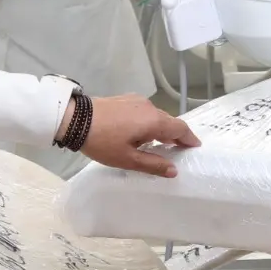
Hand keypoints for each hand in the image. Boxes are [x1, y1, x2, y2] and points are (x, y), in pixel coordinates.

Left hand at [77, 94, 198, 176]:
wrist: (75, 119)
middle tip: (178, 150)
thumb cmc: (102, 142)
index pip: (180, 129)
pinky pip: (145, 112)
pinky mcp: (126, 99)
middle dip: (176, 135)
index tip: (195, 147)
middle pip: (169, 121)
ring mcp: (137, 101)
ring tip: (159, 144)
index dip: (189, 139)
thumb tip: (173, 170)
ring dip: (161, 129)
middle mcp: (149, 107)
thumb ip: (153, 164)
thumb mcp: (128, 159)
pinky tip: (140, 133)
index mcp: (154, 121)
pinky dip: (149, 122)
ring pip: (156, 116)